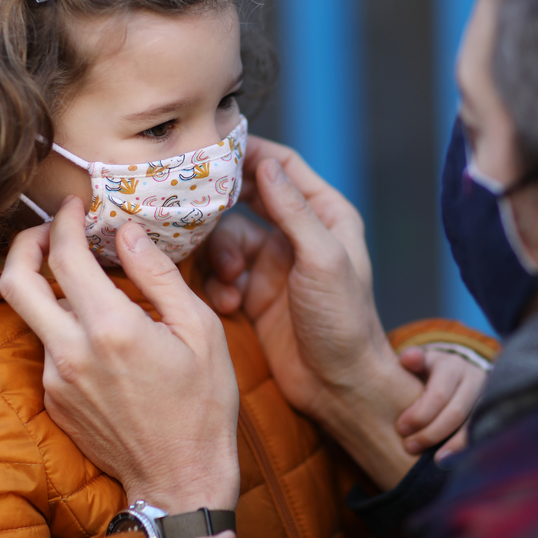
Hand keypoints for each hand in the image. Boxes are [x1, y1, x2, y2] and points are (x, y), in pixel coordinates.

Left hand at [0, 197, 240, 511]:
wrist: (180, 479)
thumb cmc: (203, 405)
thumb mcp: (200, 330)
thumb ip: (158, 274)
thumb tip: (127, 231)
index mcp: (111, 328)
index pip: (65, 255)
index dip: (66, 220)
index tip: (76, 206)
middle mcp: (72, 352)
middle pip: (15, 280)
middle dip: (26, 243)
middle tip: (50, 229)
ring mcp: (57, 380)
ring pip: (33, 316)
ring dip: (52, 289)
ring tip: (88, 281)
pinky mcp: (54, 401)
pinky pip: (49, 350)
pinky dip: (66, 328)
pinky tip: (101, 332)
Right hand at [206, 137, 423, 489]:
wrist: (340, 386)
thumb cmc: (345, 321)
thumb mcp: (322, 259)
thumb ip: (294, 211)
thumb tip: (264, 163)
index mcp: (324, 214)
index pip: (281, 166)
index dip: (248, 154)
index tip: (209, 151)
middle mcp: (296, 232)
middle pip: (244, 199)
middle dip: (219, 209)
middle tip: (192, 212)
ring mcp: (272, 263)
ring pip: (225, 238)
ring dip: (218, 257)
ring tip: (227, 281)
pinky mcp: (253, 293)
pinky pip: (220, 274)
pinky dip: (217, 285)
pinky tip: (227, 304)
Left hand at [396, 348, 484, 460]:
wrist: (458, 373)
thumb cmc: (430, 371)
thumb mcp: (420, 361)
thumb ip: (412, 359)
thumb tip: (410, 358)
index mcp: (451, 366)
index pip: (438, 394)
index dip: (420, 414)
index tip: (401, 428)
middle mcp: (474, 380)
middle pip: (456, 413)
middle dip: (431, 433)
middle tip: (410, 446)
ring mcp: (487, 397)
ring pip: (474, 425)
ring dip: (454, 446)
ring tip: (437, 461)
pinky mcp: (494, 413)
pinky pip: (483, 433)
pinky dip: (468, 448)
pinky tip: (455, 462)